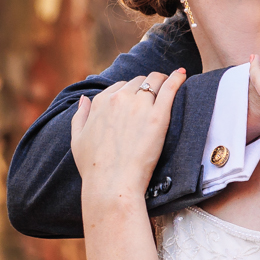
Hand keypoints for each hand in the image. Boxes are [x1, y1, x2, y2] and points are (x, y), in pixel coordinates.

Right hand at [73, 69, 185, 209]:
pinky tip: (182, 75)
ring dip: (161, 83)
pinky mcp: (158, 116)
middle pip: (138, 82)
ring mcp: (140, 105)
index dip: (130, 93)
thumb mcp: (77, 140)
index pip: (120, 86)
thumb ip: (80, 116)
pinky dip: (176, 79)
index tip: (137, 102)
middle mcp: (119, 98)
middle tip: (154, 99)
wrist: (112, 184)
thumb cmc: (93, 167)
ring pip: (154, 81)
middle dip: (146, 87)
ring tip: (170, 86)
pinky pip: (170, 88)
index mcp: (101, 102)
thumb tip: (84, 98)